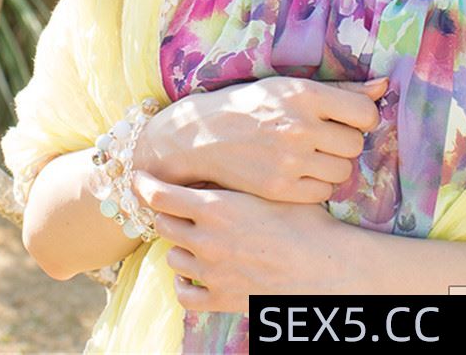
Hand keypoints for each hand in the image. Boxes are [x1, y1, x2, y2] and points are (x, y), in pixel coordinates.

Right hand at [134, 75, 387, 202]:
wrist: (204, 136)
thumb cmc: (253, 106)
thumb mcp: (291, 87)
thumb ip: (341, 90)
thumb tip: (384, 86)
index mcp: (305, 95)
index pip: (366, 114)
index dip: (361, 119)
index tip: (347, 120)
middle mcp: (300, 127)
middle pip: (356, 145)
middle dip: (344, 142)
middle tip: (322, 138)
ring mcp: (291, 161)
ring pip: (343, 171)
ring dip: (333, 165)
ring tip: (309, 154)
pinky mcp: (282, 189)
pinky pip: (324, 191)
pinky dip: (317, 184)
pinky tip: (299, 171)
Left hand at [134, 172, 339, 314]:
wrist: (326, 268)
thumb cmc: (304, 222)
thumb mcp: (269, 188)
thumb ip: (236, 180)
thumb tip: (213, 165)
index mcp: (216, 207)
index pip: (160, 194)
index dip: (144, 184)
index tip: (138, 177)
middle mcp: (206, 240)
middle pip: (164, 224)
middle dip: (167, 213)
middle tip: (175, 205)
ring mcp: (211, 274)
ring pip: (172, 258)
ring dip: (179, 246)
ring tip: (194, 237)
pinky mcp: (221, 300)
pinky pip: (184, 295)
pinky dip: (184, 283)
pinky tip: (195, 273)